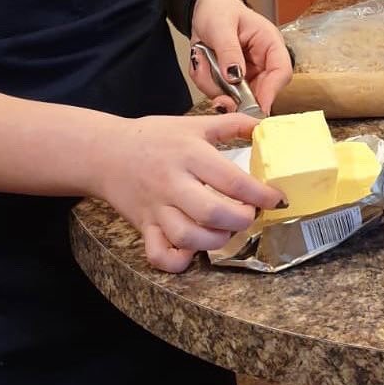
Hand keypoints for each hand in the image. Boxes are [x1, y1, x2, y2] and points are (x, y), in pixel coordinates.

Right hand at [97, 112, 285, 272]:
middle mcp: (173, 183)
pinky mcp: (144, 227)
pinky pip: (158, 254)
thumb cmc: (155, 137)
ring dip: (216, 240)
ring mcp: (157, 208)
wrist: (107, 152)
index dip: (261, 194)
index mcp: (190, 155)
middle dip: (241, 220)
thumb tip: (266, 127)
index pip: (232, 181)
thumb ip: (233, 124)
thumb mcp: (195, 124)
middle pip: (212, 213)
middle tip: (250, 214)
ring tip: (226, 229)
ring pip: (188, 237)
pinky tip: (192, 251)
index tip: (276, 198)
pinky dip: (178, 260)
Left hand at [188, 0, 291, 114]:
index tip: (257, 107)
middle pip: (260, 93)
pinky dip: (205, 81)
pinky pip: (219, 93)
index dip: (272, 91)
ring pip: (236, 97)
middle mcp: (262, 62)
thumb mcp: (222, 25)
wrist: (205, 9)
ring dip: (214, 84)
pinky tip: (201, 61)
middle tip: (219, 98)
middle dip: (236, 97)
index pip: (281, 71)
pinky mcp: (231, 81)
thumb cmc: (219, 10)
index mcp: (270, 44)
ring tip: (202, 58)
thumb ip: (228, 50)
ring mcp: (247, 74)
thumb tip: (234, 76)